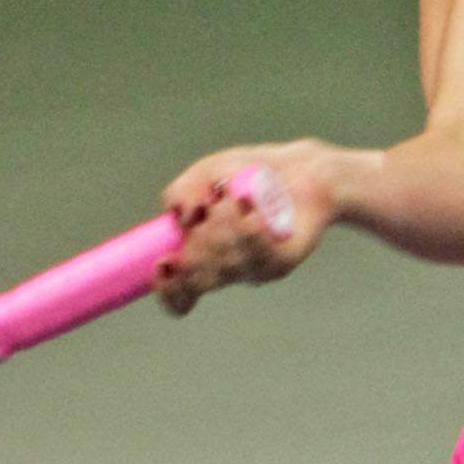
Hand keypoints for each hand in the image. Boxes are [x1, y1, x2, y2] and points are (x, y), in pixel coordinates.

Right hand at [153, 141, 337, 312]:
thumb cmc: (249, 175)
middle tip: (207, 211)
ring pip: (226, 265)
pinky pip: (258, 258)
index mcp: (201, 255)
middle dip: (196, 244)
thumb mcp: (207, 173)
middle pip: (198, 279)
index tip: (165, 262)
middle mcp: (227, 268)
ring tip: (236, 199)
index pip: (179, 295)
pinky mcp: (281, 263)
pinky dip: (250, 232)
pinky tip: (251, 210)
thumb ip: (182, 191)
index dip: (167, 288)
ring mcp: (254, 269)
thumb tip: (183, 217)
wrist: (298, 169)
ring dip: (224, 228)